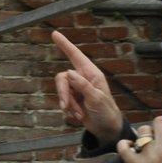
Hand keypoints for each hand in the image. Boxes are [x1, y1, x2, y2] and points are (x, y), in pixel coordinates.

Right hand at [51, 30, 123, 146]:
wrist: (106, 128)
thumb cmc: (106, 111)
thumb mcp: (96, 98)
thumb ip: (83, 86)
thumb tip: (69, 72)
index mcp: (91, 74)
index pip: (76, 55)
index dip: (65, 45)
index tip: (55, 34)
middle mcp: (82, 79)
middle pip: (63, 78)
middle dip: (63, 93)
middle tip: (65, 107)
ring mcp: (77, 90)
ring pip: (62, 91)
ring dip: (68, 105)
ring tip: (77, 115)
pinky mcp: (73, 100)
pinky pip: (63, 101)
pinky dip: (68, 111)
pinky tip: (77, 117)